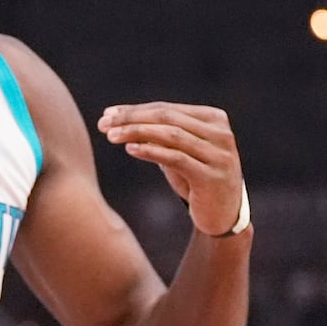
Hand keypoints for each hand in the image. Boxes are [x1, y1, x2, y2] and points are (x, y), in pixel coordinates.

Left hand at [98, 103, 245, 236]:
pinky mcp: (212, 177)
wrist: (222, 216)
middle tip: (104, 123)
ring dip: (137, 133)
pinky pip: (177, 158)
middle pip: (168, 118)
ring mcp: (219, 155)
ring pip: (172, 135)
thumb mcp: (177, 152)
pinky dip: (152, 151)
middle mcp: (221, 134)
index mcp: (214, 119)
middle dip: (132, 119)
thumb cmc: (195, 180)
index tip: (107, 114)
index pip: (167, 109)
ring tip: (111, 136)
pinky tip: (131, 149)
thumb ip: (156, 135)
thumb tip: (116, 118)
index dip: (135, 110)